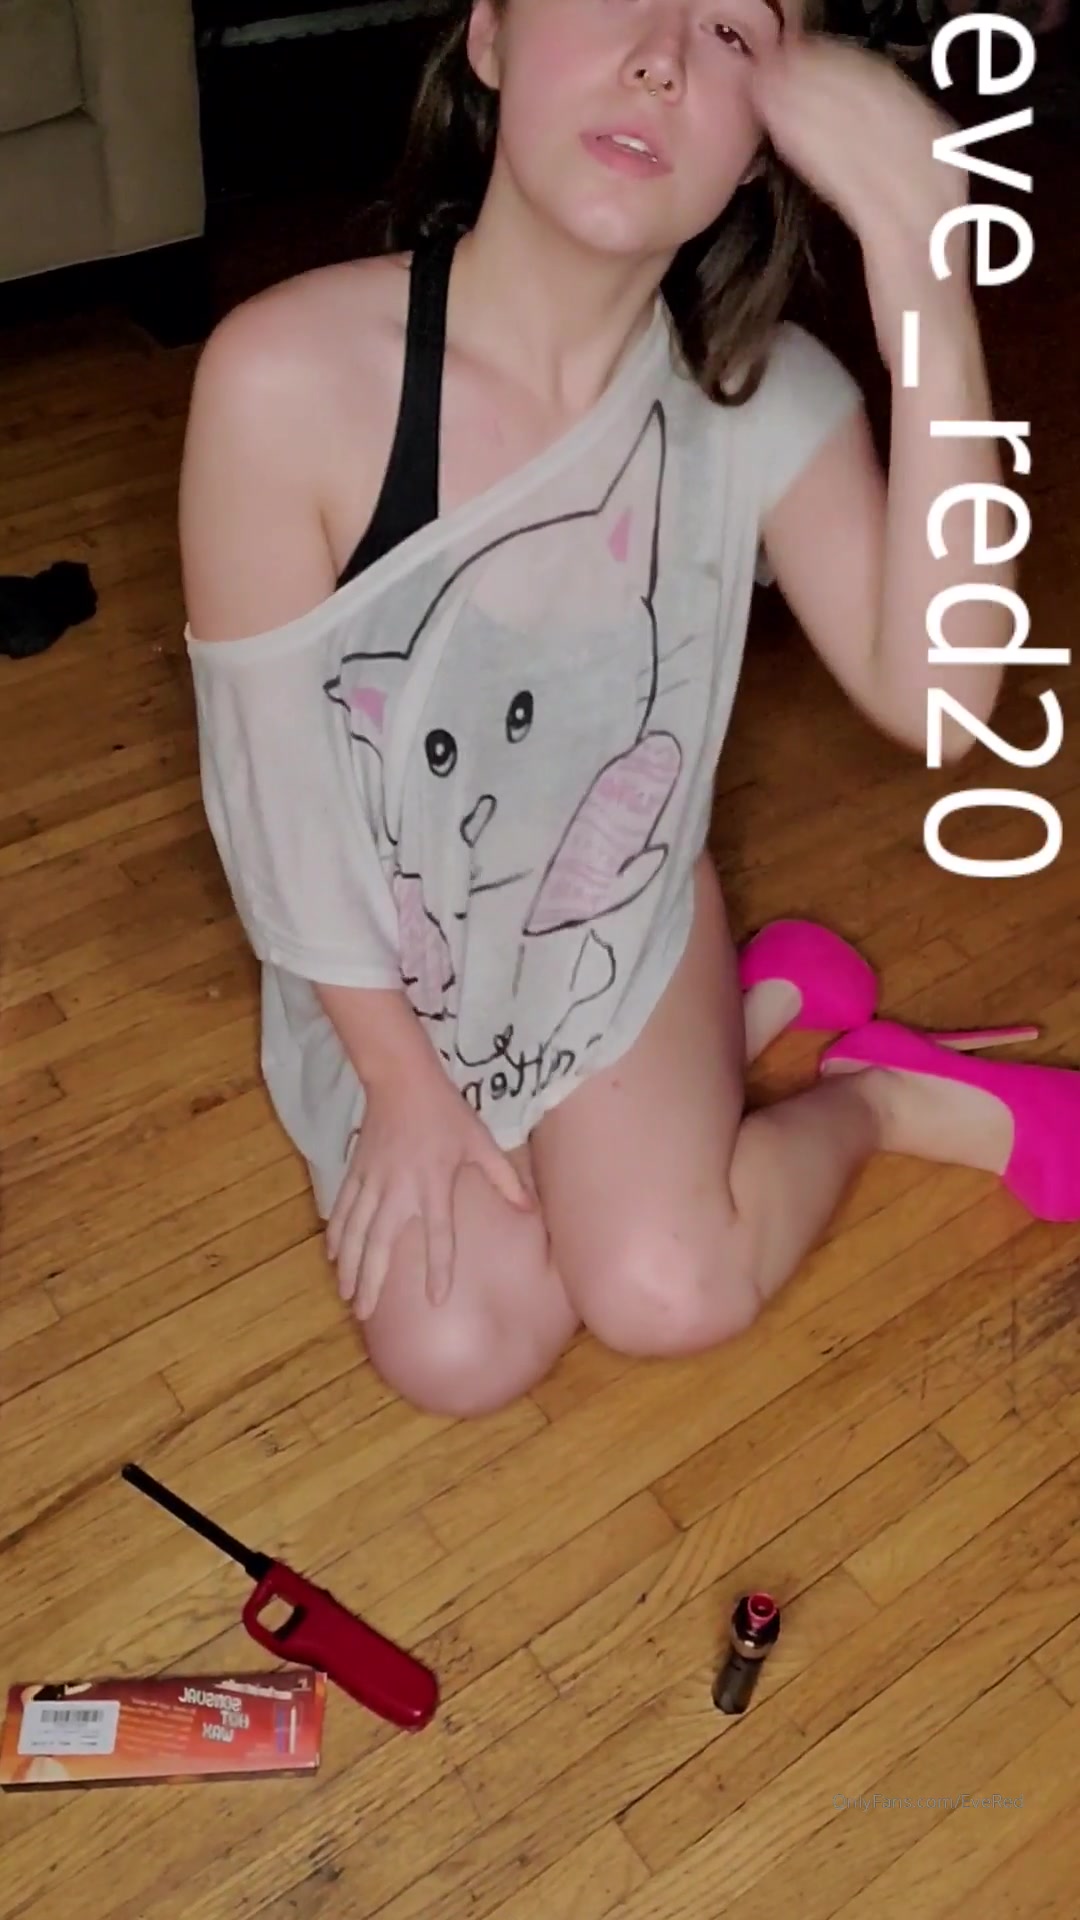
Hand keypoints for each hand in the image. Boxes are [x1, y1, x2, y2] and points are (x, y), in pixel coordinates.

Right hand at [326, 1072, 533, 1319]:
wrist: (400, 1078)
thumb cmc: (445, 1111)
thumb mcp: (481, 1141)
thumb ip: (504, 1178)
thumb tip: (530, 1209)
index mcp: (433, 1185)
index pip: (438, 1237)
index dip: (438, 1269)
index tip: (436, 1299)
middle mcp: (399, 1190)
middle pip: (380, 1245)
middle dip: (370, 1281)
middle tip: (363, 1314)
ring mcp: (372, 1182)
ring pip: (354, 1232)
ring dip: (349, 1266)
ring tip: (345, 1294)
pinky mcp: (356, 1171)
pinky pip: (342, 1209)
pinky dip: (336, 1234)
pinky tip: (332, 1255)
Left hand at [750, 35, 968, 361]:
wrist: (935, 351)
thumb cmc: (908, 295)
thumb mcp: (898, 221)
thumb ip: (877, 178)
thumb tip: (834, 133)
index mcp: (943, 163)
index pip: (891, 95)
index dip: (843, 69)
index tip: (798, 55)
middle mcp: (940, 173)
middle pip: (877, 103)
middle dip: (822, 77)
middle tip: (772, 62)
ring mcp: (924, 203)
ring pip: (861, 134)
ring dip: (810, 105)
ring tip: (765, 89)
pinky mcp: (900, 237)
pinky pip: (852, 180)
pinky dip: (816, 150)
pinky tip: (781, 133)